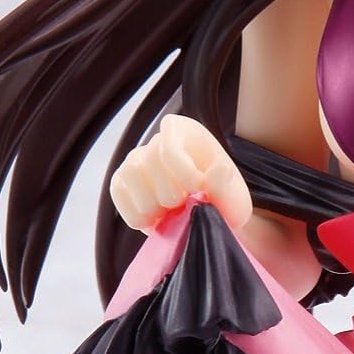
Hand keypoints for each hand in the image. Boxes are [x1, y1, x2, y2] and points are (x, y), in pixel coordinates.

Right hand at [110, 115, 252, 233]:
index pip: (170, 146)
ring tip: (169, 214)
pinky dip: (135, 214)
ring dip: (150, 205)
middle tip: (184, 207)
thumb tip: (218, 169)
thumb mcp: (234, 200)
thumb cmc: (220, 202)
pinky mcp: (122, 181)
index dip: (183, 173)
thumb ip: (227, 188)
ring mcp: (136, 160)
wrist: (206, 217)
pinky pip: (118, 192)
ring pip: (129, 175)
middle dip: (168, 194)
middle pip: (148, 162)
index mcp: (186, 132)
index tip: (197, 190)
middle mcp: (157, 141)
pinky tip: (154, 221)